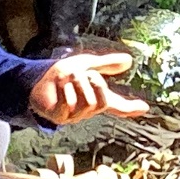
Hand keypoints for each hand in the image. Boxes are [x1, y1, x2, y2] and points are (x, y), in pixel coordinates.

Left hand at [28, 50, 149, 124]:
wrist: (35, 79)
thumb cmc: (60, 74)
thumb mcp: (86, 64)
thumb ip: (106, 64)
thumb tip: (129, 60)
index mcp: (95, 98)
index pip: (117, 106)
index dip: (130, 107)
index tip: (145, 107)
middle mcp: (87, 110)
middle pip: (101, 98)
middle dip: (91, 81)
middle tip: (80, 74)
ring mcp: (74, 116)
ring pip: (87, 101)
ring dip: (76, 82)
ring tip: (66, 79)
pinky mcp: (60, 118)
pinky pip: (71, 104)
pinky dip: (65, 90)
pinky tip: (59, 86)